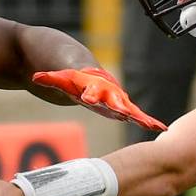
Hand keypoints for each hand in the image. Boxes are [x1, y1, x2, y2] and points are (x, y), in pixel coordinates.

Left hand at [32, 67, 166, 131]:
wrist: (75, 67)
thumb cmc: (65, 69)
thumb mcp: (57, 74)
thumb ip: (49, 77)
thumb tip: (36, 77)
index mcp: (90, 81)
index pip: (90, 88)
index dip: (90, 94)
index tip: (88, 99)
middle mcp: (105, 90)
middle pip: (113, 99)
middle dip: (120, 107)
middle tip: (126, 114)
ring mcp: (113, 98)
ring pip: (129, 108)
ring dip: (140, 117)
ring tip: (155, 126)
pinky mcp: (116, 107)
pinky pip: (132, 114)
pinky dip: (145, 120)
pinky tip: (159, 127)